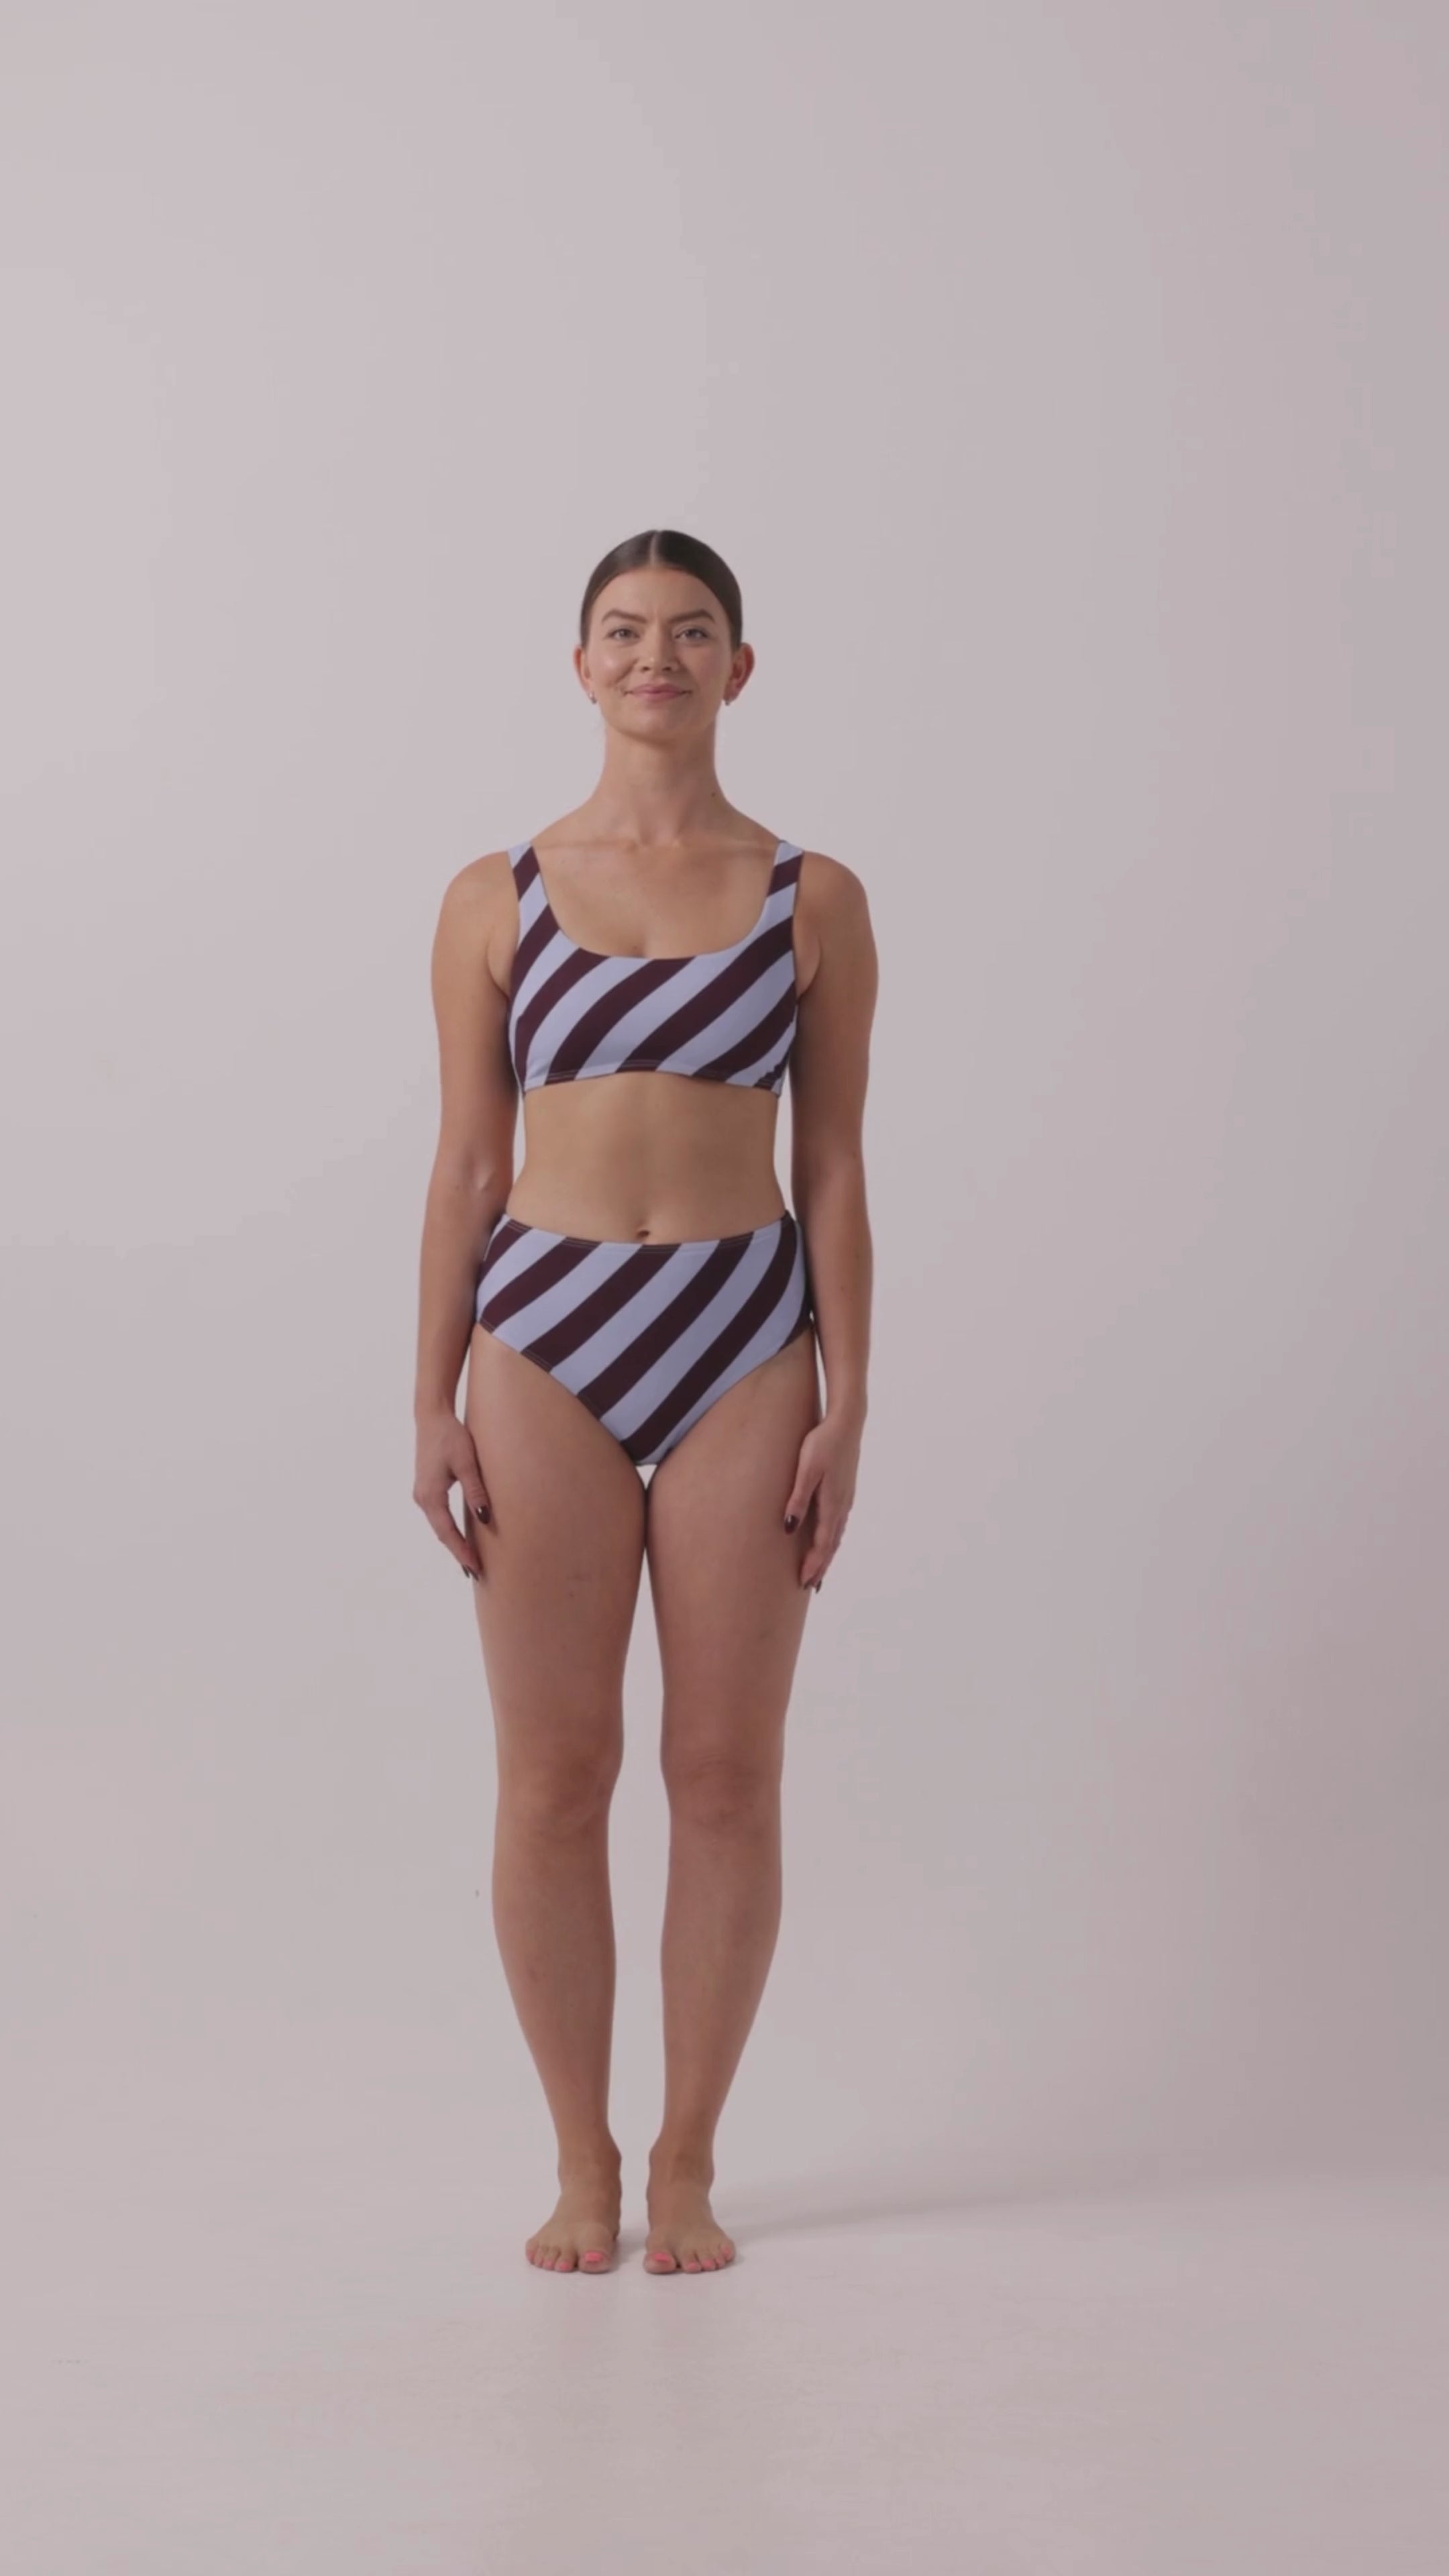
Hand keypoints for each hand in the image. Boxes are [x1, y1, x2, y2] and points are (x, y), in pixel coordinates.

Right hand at [413, 1409, 491, 1579]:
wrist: (432, 1416)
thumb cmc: (451, 1436)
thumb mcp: (466, 1463)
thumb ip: (475, 1491)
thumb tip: (485, 1518)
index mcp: (430, 1495)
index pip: (447, 1532)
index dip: (462, 1551)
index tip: (475, 1568)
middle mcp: (422, 1498)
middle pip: (441, 1534)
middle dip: (458, 1552)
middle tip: (476, 1572)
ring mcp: (422, 1494)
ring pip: (440, 1526)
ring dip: (454, 1542)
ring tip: (470, 1560)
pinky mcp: (427, 1488)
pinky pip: (439, 1516)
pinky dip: (449, 1530)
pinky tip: (461, 1537)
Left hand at [782, 1407, 862, 1590]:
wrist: (847, 1421)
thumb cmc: (822, 1442)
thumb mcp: (806, 1470)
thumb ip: (798, 1499)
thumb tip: (788, 1529)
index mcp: (832, 1504)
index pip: (822, 1544)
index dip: (814, 1564)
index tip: (804, 1583)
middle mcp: (842, 1505)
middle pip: (832, 1544)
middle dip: (821, 1565)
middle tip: (811, 1585)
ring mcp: (846, 1497)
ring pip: (837, 1534)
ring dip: (828, 1554)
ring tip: (819, 1569)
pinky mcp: (845, 1489)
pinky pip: (839, 1522)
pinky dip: (833, 1537)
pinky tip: (829, 1537)